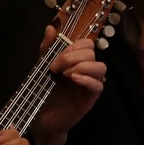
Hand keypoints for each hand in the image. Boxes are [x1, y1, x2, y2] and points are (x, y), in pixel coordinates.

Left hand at [31, 26, 106, 144]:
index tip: (55, 57)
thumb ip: (47, 48)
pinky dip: (87, 79)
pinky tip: (73, 80)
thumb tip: (51, 28)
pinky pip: (98, 85)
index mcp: (77, 61)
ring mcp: (90, 84)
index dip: (73, 46)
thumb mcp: (43, 66)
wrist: (42, 117)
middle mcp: (86, 71)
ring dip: (83, 66)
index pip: (87, 44)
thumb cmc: (44, 91)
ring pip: (101, 67)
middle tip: (55, 68)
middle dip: (72, 57)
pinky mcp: (90, 98)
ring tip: (66, 75)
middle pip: (92, 53)